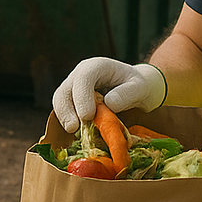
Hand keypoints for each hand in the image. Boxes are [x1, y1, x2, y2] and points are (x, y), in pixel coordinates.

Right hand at [52, 58, 166, 132]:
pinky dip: (67, 123)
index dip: (82, 97)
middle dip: (67, 110)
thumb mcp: (141, 88)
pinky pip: (64, 111)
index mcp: (97, 66)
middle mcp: (81, 75)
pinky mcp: (73, 102)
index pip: (83, 78)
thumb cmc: (140, 87)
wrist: (137, 90)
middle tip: (74, 128)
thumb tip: (108, 103)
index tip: (87, 116)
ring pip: (60, 101)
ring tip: (74, 133)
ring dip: (64, 117)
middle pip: (65, 90)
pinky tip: (75, 135)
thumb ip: (127, 94)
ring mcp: (75, 88)